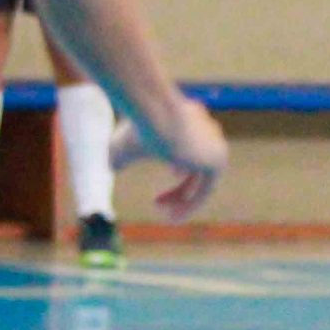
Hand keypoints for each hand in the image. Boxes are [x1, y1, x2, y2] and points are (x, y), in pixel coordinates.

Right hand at [108, 98, 226, 219]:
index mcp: (190, 126)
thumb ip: (121, 156)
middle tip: (157, 205)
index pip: (190, 157)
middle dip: (179, 192)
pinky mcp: (216, 161)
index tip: (157, 198)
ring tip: (166, 216)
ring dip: (184, 202)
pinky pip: (205, 191)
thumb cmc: (136, 128)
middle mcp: (207, 135)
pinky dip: (190, 205)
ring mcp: (215, 147)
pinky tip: (172, 215)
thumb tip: (112, 167)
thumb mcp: (121, 146)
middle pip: (197, 172)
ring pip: (202, 183)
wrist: (155, 114)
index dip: (177, 179)